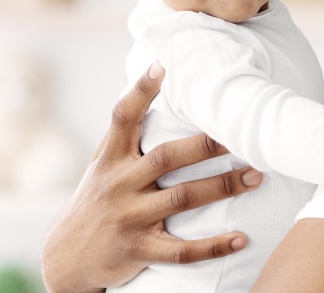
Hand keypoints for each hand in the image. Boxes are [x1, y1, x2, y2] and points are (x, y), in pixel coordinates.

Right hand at [41, 63, 263, 292]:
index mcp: (110, 158)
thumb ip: (126, 136)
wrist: (66, 257)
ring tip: (256, 176)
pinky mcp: (140, 251)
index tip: (162, 66)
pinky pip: (182, 251)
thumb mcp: (102, 165)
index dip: (140, 90)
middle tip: (241, 135)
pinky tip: (241, 239)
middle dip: (206, 146)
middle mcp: (119, 184)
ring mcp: (129, 218)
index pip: (123, 118)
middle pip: (166, 158)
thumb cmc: (96, 200)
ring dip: (223, 187)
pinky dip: (214, 247)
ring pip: (181, 199)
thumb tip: (154, 89)